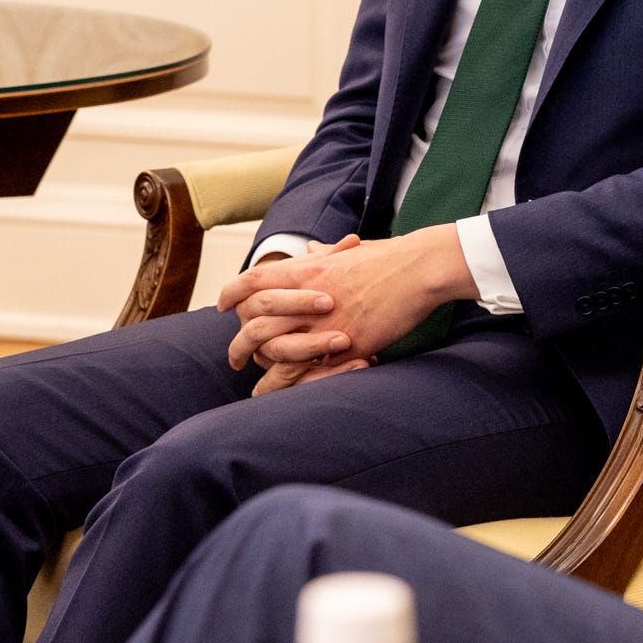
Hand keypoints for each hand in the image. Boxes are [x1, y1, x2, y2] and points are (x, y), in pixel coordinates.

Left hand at [219, 226, 473, 394]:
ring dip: (263, 374)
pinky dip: (297, 385)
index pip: (252, 282)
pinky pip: (311, 371)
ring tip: (258, 388)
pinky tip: (290, 394)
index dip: (232, 294)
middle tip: (235, 357)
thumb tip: (313, 247)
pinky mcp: (345, 345)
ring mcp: (323, 324)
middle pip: (255, 325)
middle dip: (239, 345)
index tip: (222, 305)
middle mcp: (306, 299)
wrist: (419, 269)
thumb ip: (326, 255)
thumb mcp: (350, 251)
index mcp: (305, 271)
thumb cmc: (391, 257)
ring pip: (276, 355)